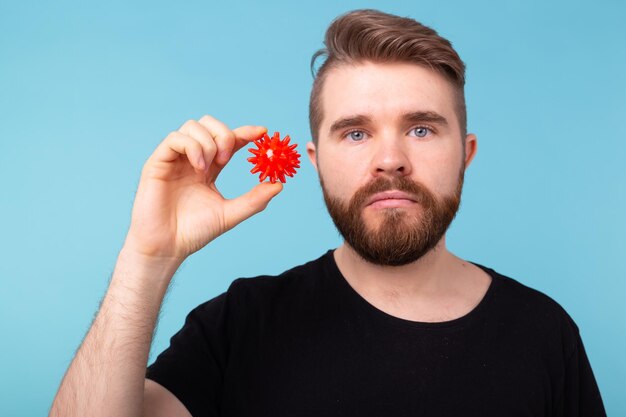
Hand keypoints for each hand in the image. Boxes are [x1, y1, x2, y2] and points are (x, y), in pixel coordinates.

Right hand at [123, 115, 282, 260]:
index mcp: (209, 169)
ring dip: (208, 142)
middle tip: (228, 158)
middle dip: (224, 134)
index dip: (245, 132)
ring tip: (208, 167)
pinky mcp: (158, 162)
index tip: (263, 133)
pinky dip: (192, 147)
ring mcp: (175, 159)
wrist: (168, 247)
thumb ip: (254, 200)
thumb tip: (278, 185)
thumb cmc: (194, 232)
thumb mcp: (230, 214)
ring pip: (193, 126)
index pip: (229, 141)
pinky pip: (175, 138)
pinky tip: (198, 167)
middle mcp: (192, 159)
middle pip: (209, 124)